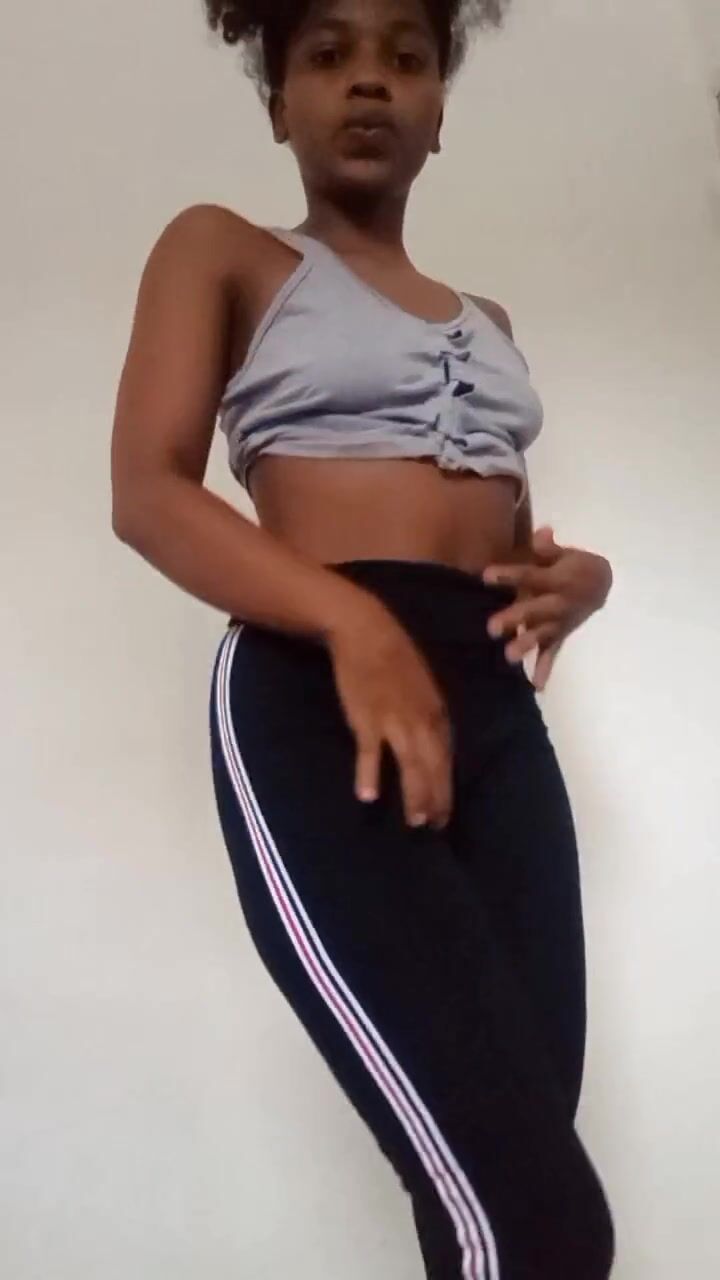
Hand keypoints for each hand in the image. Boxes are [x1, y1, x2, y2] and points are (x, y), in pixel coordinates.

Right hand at [327, 602, 453, 830]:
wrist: (366, 630)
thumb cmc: (394, 655)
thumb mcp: (423, 684)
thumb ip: (427, 714)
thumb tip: (431, 740)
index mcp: (436, 712)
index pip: (445, 758)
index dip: (445, 786)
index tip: (443, 812)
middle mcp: (421, 720)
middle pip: (433, 767)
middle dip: (436, 798)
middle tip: (434, 825)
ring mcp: (394, 721)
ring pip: (410, 765)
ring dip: (414, 794)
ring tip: (415, 822)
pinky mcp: (366, 718)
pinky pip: (369, 752)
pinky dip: (369, 774)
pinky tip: (368, 796)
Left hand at [483, 527, 612, 690]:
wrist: (603, 585)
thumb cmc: (576, 565)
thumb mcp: (566, 552)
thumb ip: (549, 548)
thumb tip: (540, 532)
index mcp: (556, 579)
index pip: (529, 575)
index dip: (509, 575)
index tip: (486, 575)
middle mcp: (557, 603)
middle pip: (533, 610)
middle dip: (514, 618)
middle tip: (491, 628)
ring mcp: (559, 622)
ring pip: (541, 634)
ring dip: (526, 644)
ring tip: (509, 657)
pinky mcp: (560, 636)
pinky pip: (553, 654)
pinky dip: (545, 670)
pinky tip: (537, 686)